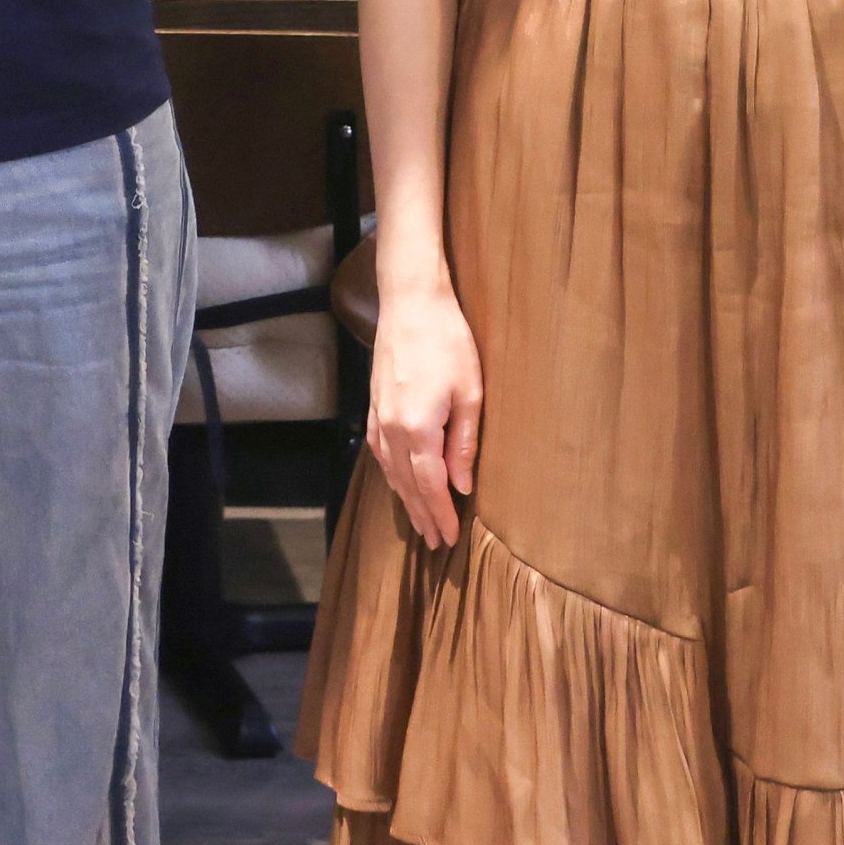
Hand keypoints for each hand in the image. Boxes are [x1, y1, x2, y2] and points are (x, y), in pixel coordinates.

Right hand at [363, 276, 484, 551]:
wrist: (410, 302)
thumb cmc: (448, 342)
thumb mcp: (470, 393)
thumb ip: (464, 443)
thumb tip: (462, 485)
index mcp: (418, 429)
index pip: (430, 486)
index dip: (440, 514)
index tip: (450, 539)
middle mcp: (391, 429)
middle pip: (406, 485)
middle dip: (422, 515)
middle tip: (435, 542)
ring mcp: (377, 417)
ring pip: (389, 471)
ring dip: (405, 500)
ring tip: (420, 521)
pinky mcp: (373, 405)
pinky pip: (379, 453)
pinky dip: (390, 475)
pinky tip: (397, 482)